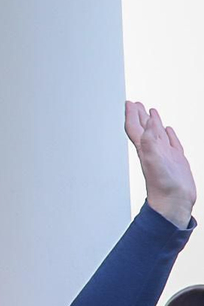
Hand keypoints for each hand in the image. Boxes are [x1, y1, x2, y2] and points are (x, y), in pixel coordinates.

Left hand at [127, 101, 194, 228]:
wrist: (173, 203)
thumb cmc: (162, 186)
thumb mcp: (154, 160)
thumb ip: (149, 141)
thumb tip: (147, 122)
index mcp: (145, 149)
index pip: (135, 127)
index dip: (131, 115)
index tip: (129, 102)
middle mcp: (153, 150)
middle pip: (143, 128)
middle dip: (139, 115)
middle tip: (136, 103)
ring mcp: (165, 155)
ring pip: (157, 134)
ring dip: (153, 122)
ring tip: (150, 112)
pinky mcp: (176, 160)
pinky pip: (171, 143)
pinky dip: (168, 134)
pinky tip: (167, 130)